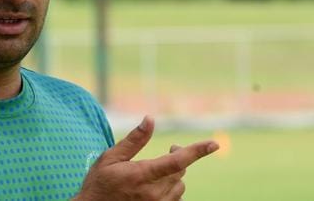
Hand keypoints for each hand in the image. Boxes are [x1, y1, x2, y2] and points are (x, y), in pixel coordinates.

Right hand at [73, 116, 218, 200]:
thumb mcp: (110, 157)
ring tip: (160, 169)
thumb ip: (134, 140)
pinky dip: (172, 189)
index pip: (177, 161)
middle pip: (180, 172)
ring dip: (175, 175)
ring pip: (180, 186)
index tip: (214, 144)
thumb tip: (150, 119)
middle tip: (171, 148)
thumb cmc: (99, 182)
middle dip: (178, 157)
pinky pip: (175, 199)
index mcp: (141, 175)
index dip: (197, 151)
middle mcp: (153, 193)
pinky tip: (159, 185)